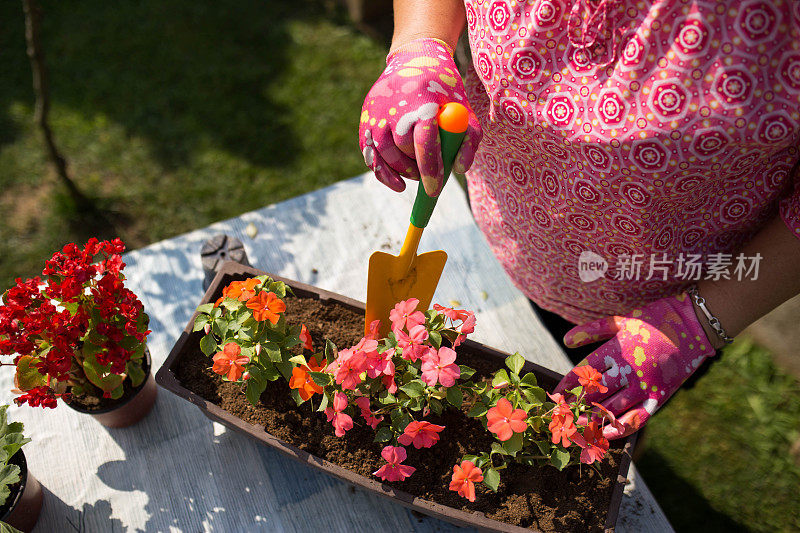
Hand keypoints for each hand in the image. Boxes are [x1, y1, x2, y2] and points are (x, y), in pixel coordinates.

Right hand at [359, 39, 480, 196]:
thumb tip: (459, 169)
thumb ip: (468, 138)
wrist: (415, 59)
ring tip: (414, 173)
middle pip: (402, 150)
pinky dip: (381, 171)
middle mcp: (395, 107)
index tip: (434, 190)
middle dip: (416, 169)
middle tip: (427, 178)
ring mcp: (377, 111)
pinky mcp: (366, 117)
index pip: (423, 142)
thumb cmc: (444, 89)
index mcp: (422, 103)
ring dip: (400, 170)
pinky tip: (396, 183)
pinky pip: (369, 152)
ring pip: (384, 153)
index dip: (429, 169)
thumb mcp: (463, 108)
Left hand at [554, 293, 716, 439]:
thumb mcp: (621, 321)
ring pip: (614, 407)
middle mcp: (630, 369)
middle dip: (576, 404)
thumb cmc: (654, 319)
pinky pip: (639, 417)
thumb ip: (592, 331)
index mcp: (618, 350)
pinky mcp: (661, 395)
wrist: (694, 325)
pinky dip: (622, 428)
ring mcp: (647, 385)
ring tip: (576, 425)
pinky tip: (606, 434)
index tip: (555, 395)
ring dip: (593, 418)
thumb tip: (566, 341)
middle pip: (596, 392)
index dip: (568, 385)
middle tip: (560, 414)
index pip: (586, 371)